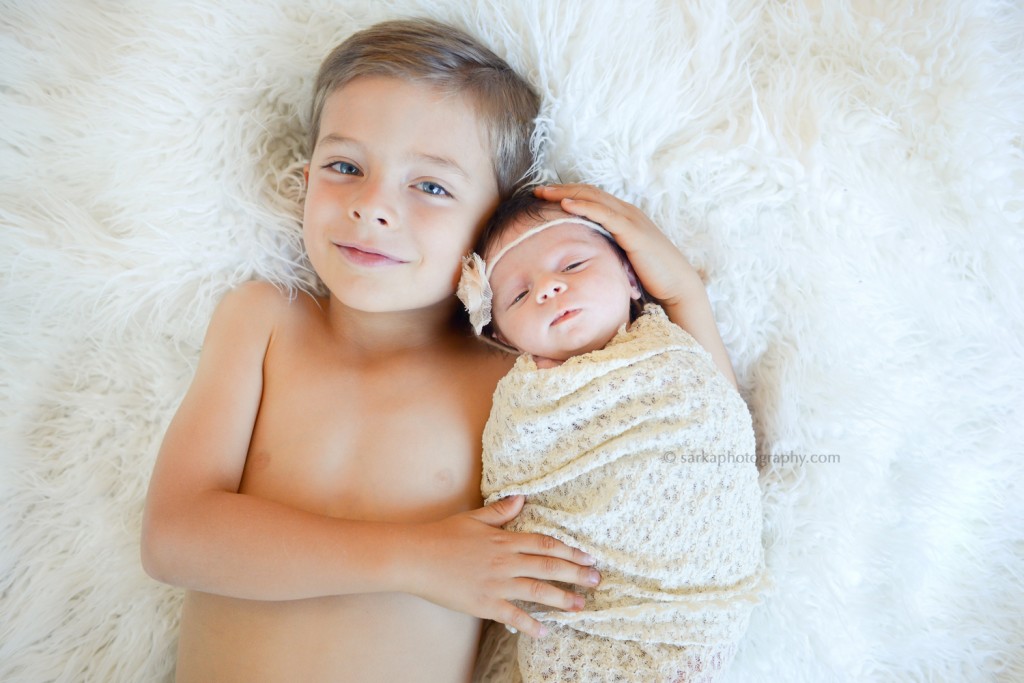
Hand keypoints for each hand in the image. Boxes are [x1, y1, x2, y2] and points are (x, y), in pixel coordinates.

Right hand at [406, 495, 599, 638]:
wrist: (415, 557)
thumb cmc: (441, 536)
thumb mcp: (473, 518)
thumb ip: (500, 511)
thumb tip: (521, 499)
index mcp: (504, 539)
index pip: (545, 544)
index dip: (569, 551)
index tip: (587, 557)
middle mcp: (506, 561)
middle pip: (549, 566)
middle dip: (576, 574)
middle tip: (596, 580)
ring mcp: (496, 584)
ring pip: (537, 591)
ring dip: (562, 599)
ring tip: (580, 605)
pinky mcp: (484, 604)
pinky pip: (513, 615)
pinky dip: (530, 624)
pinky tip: (545, 631)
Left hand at [534, 183, 695, 306]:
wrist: (676, 284)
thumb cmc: (650, 276)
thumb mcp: (623, 258)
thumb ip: (607, 250)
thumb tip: (586, 256)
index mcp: (625, 217)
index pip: (592, 198)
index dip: (568, 193)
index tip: (545, 196)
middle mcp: (628, 212)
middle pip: (589, 192)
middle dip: (562, 188)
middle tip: (537, 189)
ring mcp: (631, 220)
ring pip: (594, 198)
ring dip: (566, 193)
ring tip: (543, 192)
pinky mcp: (632, 232)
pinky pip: (604, 214)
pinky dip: (584, 207)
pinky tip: (565, 205)